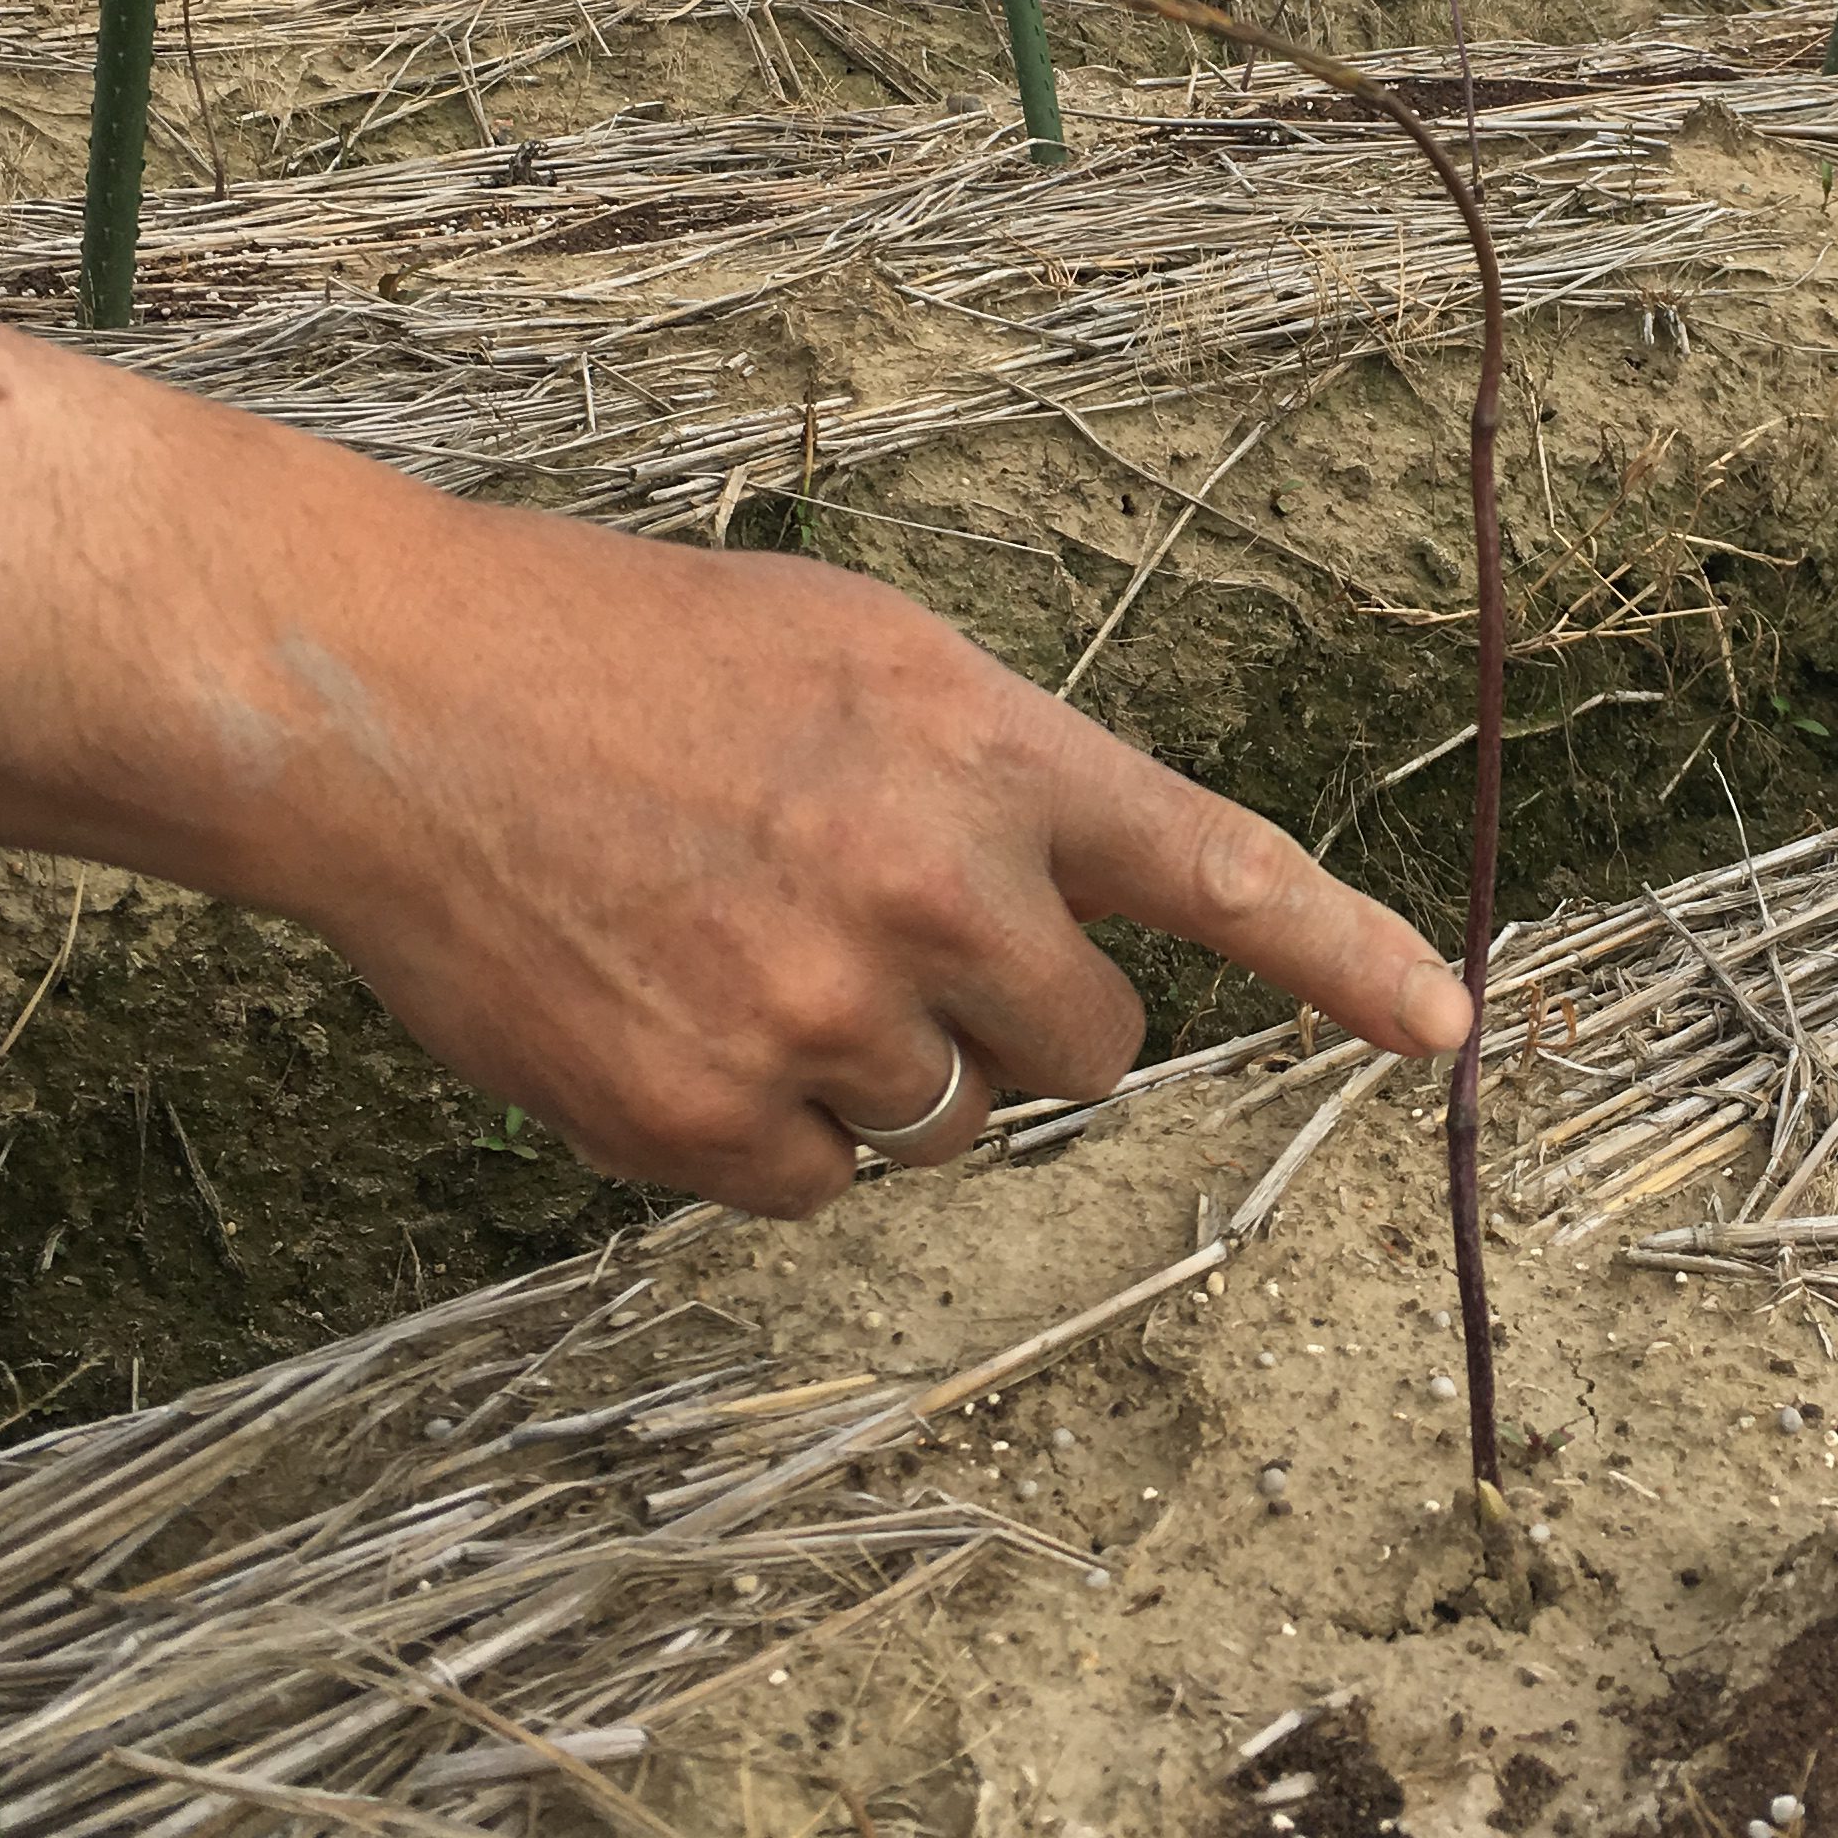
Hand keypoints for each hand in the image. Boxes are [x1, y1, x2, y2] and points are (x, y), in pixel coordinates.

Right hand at [0, 281, 1466, 1214]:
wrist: (390, 699)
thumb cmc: (616, 651)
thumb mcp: (849, 652)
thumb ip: (982, 775)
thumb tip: (1061, 903)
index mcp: (981, 746)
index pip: (1218, 867)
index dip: (1348, 963)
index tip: (1447, 1032)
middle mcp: (932, 887)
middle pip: (1088, 1046)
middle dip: (1016, 1015)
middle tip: (885, 934)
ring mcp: (822, 1016)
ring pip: (945, 1123)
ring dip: (875, 1066)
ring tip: (733, 941)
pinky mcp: (705, 1122)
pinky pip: (814, 1186)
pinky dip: (760, 1131)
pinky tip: (669, 1013)